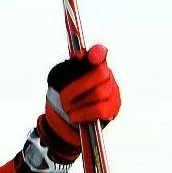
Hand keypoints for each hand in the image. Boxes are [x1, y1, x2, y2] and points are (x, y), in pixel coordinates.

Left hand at [38, 44, 120, 161]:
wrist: (62, 120)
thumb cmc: (60, 96)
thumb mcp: (58, 81)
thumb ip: (68, 68)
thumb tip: (79, 56)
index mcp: (91, 65)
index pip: (99, 52)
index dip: (98, 53)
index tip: (91, 58)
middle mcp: (105, 75)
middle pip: (101, 73)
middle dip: (79, 87)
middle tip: (63, 98)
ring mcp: (112, 91)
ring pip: (100, 92)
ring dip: (79, 102)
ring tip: (67, 109)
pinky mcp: (113, 108)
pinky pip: (101, 109)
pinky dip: (84, 113)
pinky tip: (74, 116)